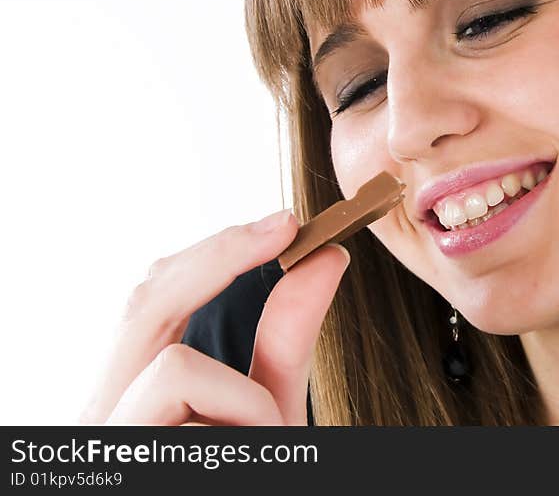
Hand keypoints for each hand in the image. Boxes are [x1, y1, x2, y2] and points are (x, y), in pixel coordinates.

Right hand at [78, 209, 349, 424]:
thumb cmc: (240, 478)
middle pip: (142, 298)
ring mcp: (100, 433)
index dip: (214, 251)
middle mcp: (101, 407)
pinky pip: (181, 394)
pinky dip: (240, 417)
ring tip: (268, 441)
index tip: (285, 222)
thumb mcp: (268, 413)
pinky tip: (251, 447)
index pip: (153, 298)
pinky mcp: (115, 450)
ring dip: (245, 395)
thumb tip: (322, 261)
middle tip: (284, 228)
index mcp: (132, 390)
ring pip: (170, 361)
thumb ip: (285, 340)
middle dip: (219, 257)